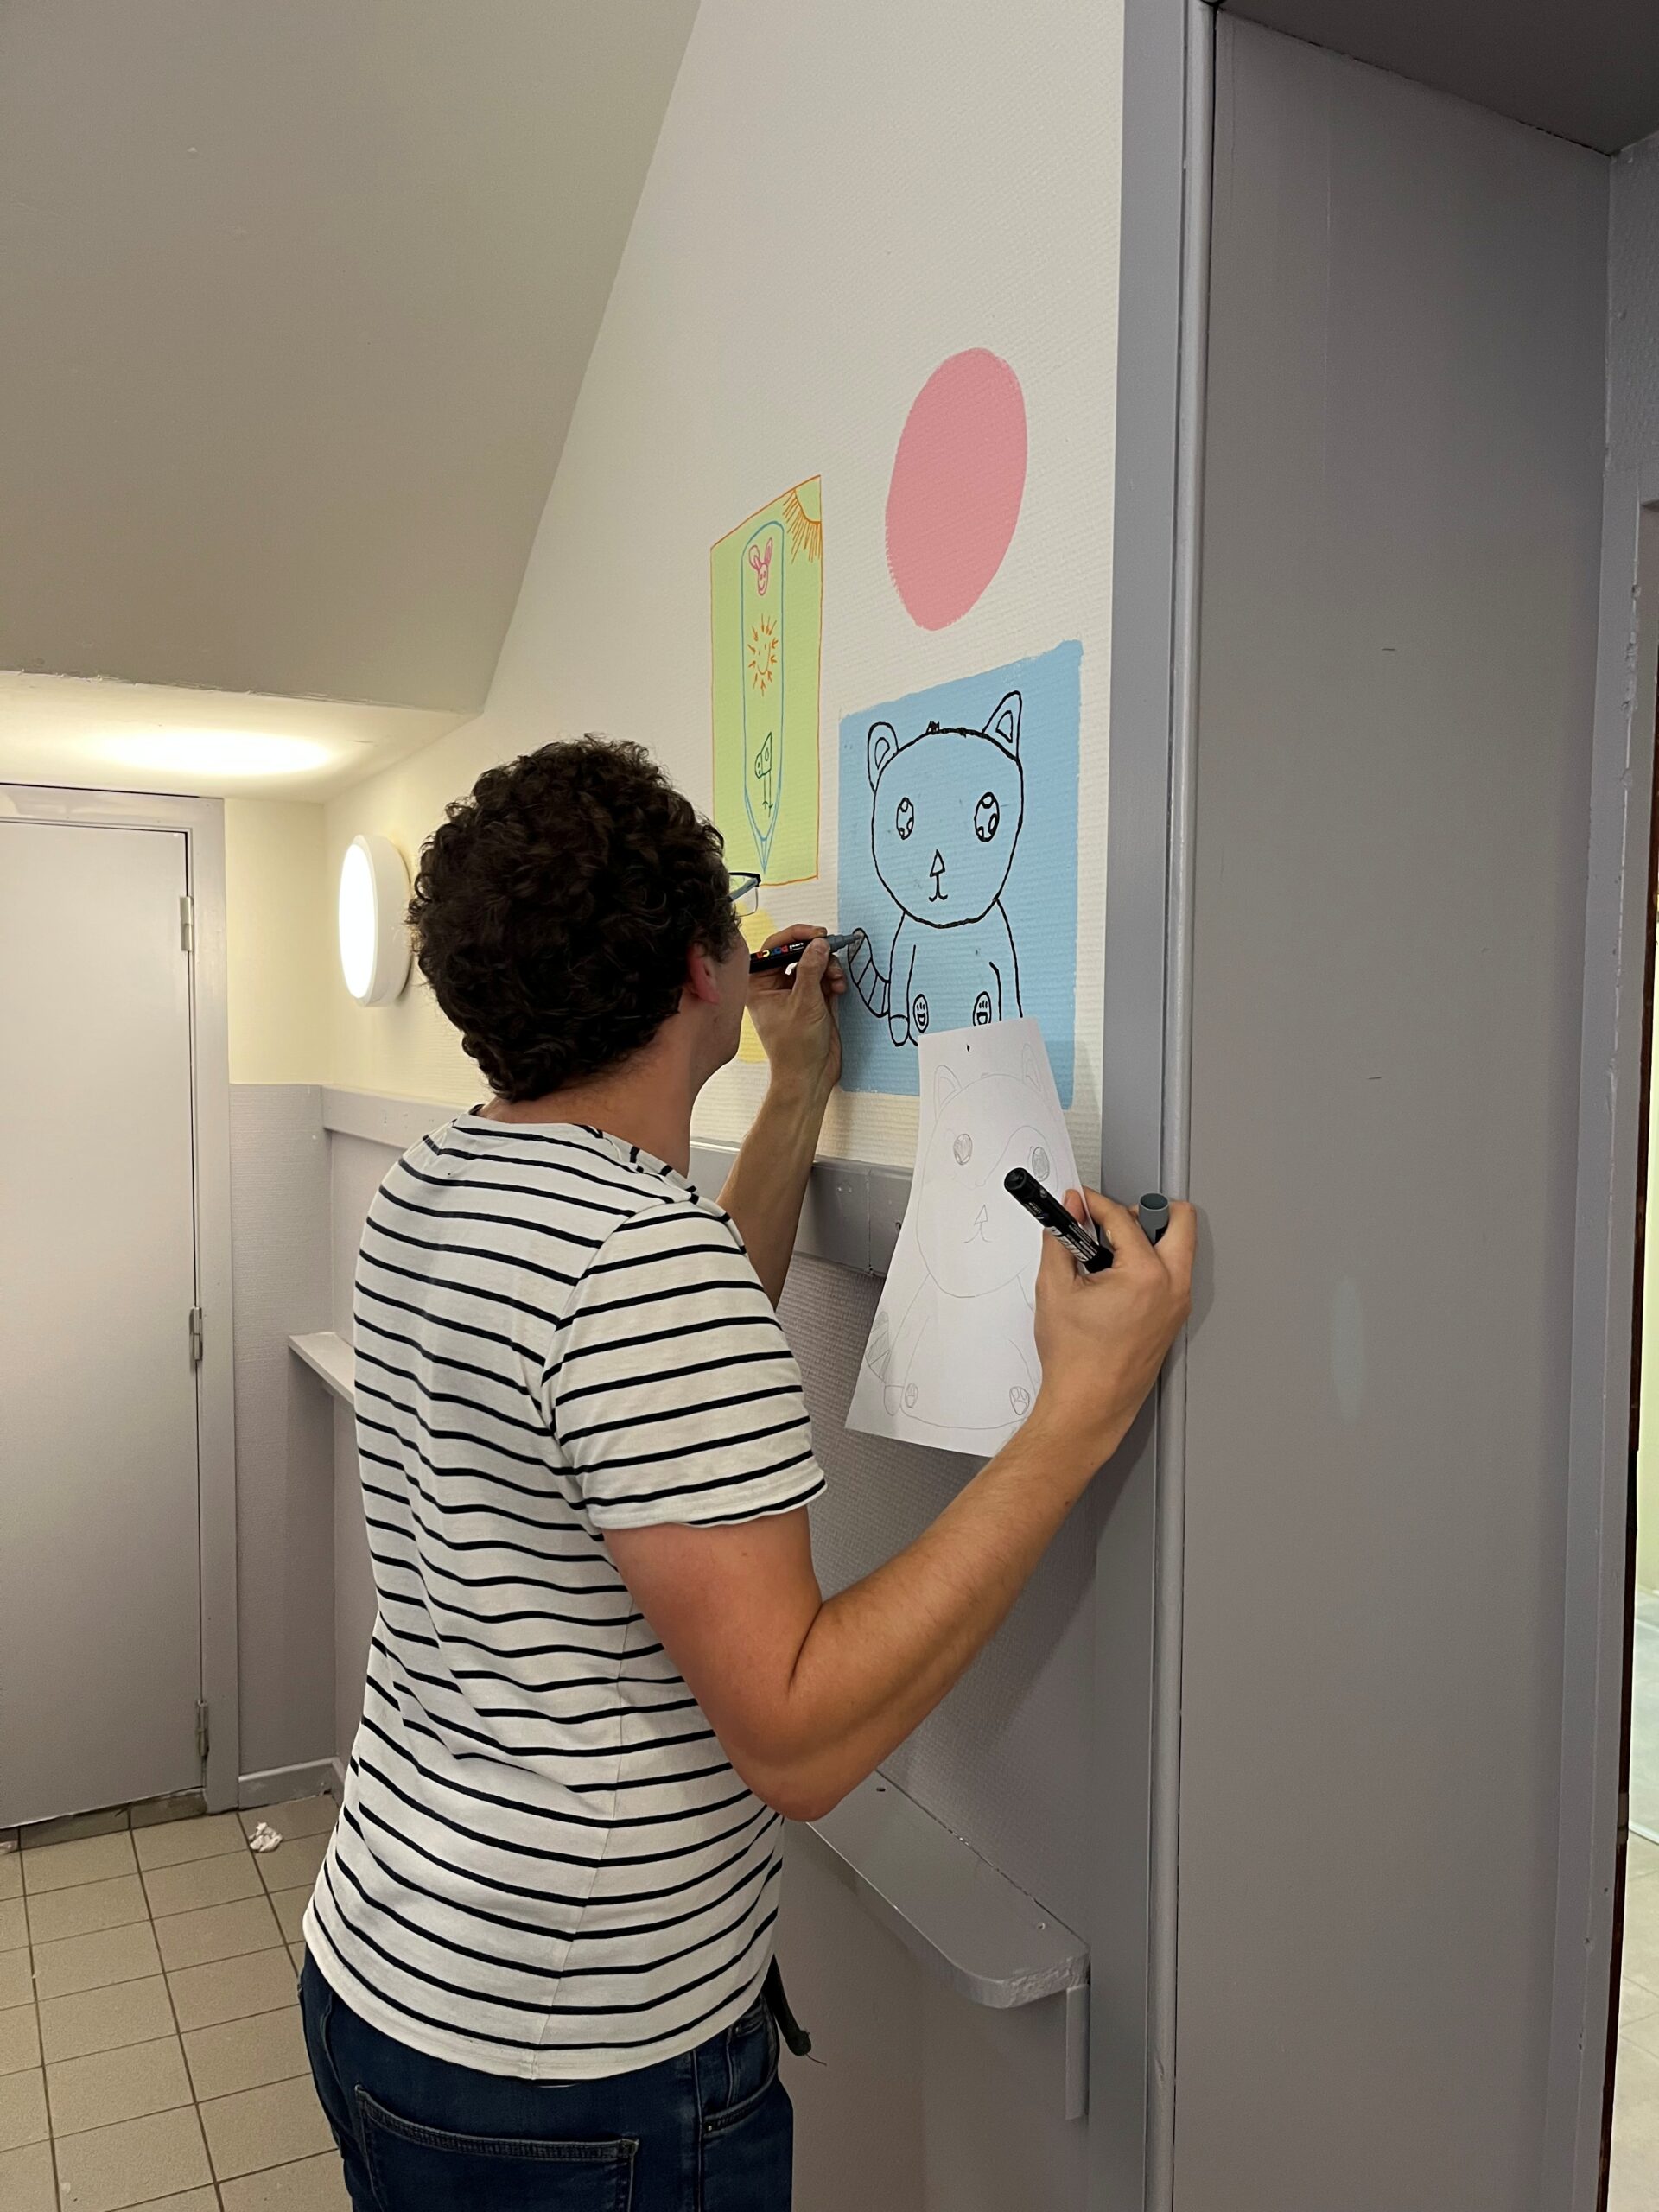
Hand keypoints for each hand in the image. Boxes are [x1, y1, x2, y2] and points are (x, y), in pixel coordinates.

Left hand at [746, 922, 846, 1106]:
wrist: (809, 1076)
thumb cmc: (795, 1050)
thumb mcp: (804, 1003)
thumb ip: (811, 969)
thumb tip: (818, 944)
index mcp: (759, 985)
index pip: (773, 947)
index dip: (796, 936)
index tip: (816, 934)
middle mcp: (774, 986)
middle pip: (796, 953)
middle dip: (817, 952)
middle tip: (832, 947)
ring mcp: (794, 993)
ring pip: (812, 964)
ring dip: (828, 967)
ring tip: (836, 979)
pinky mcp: (812, 1000)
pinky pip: (823, 977)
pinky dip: (833, 978)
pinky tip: (838, 987)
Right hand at [1030, 1188, 1195, 1464]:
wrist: (1089, 1404)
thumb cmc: (1076, 1360)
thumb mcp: (1055, 1287)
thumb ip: (1061, 1237)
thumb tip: (1070, 1211)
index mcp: (1147, 1276)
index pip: (1123, 1218)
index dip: (1095, 1204)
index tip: (1081, 1202)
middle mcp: (1173, 1288)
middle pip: (1180, 1220)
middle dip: (1144, 1211)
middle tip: (1112, 1222)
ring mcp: (1179, 1304)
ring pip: (1179, 1247)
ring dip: (1149, 1238)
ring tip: (1110, 1254)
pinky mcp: (1174, 1317)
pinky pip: (1173, 1273)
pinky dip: (1150, 1264)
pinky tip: (1116, 1280)